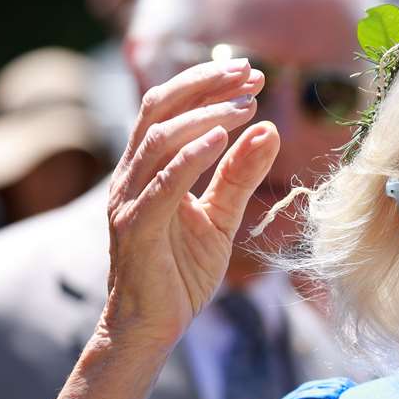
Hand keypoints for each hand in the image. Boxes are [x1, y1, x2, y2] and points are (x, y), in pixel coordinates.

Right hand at [100, 59, 278, 351]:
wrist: (153, 326)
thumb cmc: (180, 272)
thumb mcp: (221, 217)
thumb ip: (240, 176)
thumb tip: (269, 130)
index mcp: (148, 168)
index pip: (170, 107)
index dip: (207, 83)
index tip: (251, 73)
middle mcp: (132, 176)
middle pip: (159, 108)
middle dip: (205, 84)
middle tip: (249, 73)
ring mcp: (129, 200)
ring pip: (160, 139)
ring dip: (205, 115)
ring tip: (245, 106)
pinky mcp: (135, 229)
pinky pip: (162, 185)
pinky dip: (191, 157)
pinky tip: (223, 140)